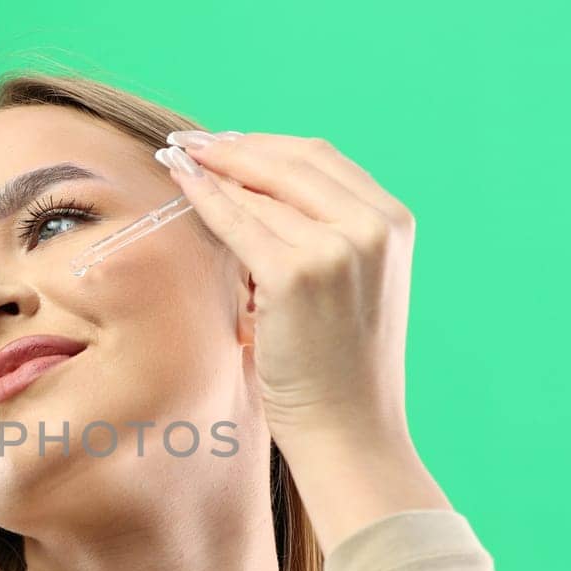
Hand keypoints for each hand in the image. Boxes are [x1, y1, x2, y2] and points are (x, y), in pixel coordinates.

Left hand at [159, 131, 416, 453]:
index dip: (265, 145)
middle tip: (187, 142)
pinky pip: (237, 221)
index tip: (223, 142)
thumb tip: (249, 185)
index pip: (321, 159)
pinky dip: (204, 196)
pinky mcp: (296, 274)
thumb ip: (323, 232)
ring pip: (260, 190)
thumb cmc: (339, 366)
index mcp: (393, 221)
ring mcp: (338, 247)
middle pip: (291, 160)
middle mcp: (374, 225)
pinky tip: (181, 182)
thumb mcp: (349, 283)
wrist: (349, 428)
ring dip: (214, 172)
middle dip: (232, 146)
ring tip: (177, 162)